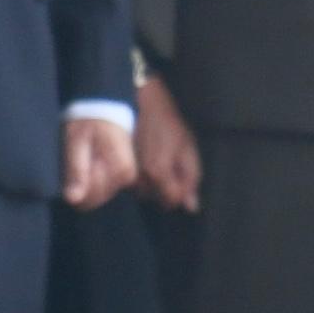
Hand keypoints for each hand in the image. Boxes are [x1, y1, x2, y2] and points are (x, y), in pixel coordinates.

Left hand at [62, 116, 137, 208]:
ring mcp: (126, 178)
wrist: (103, 107)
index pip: (91, 198)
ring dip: (85, 182)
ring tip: (85, 158)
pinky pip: (101, 190)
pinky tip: (90, 163)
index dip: (76, 186)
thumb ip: (76, 171)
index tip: (77, 163)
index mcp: (120, 171)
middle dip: (81, 186)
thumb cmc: (88, 122)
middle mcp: (127, 178)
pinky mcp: (122, 176)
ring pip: (97, 196)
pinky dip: (90, 180)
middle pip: (95, 200)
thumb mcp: (77, 143)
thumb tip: (72, 199)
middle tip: (79, 160)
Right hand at [133, 75, 203, 211]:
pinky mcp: (121, 167)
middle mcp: (140, 178)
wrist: (142, 105)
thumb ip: (191, 177)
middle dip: (166, 189)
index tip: (183, 182)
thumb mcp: (188, 146)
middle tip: (171, 167)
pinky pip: (134, 184)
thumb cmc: (169, 124)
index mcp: (159, 172)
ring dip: (153, 185)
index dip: (180, 194)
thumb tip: (192, 207)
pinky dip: (142, 179)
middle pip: (157, 199)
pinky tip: (147, 162)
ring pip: (144, 193)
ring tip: (158, 163)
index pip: (171, 201)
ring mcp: (129, 173)